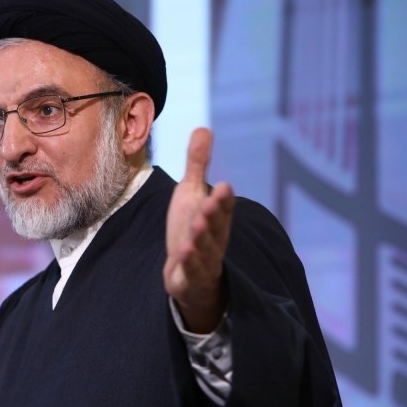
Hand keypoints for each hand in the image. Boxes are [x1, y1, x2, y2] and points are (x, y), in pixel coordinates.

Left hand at [163, 127, 235, 333]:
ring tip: (196, 226)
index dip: (222, 199)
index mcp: (215, 219)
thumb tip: (203, 127)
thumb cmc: (192, 231)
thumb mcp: (191, 195)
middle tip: (211, 202)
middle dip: (214, 215)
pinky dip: (189, 264)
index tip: (223, 185)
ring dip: (202, 239)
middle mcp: (213, 240)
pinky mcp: (189, 279)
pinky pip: (191, 272)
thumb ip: (197, 165)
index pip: (221, 208)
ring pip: (206, 250)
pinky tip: (183, 253)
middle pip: (215, 228)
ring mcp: (203, 261)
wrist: (190, 276)